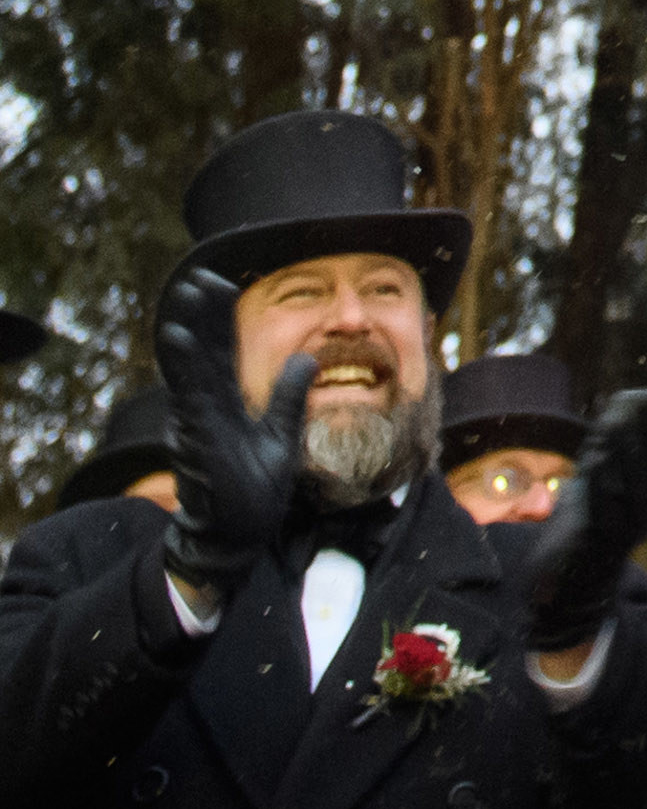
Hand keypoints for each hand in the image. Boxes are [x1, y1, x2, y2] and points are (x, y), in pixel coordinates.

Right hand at [153, 266, 310, 606]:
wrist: (238, 534)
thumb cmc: (253, 486)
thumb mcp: (282, 433)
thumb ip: (289, 396)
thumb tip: (306, 358)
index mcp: (226, 402)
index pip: (222, 350)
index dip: (219, 317)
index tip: (220, 281)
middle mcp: (207, 406)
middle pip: (202, 350)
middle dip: (200, 313)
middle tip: (197, 274)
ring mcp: (199, 420)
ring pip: (190, 367)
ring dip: (187, 329)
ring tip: (183, 294)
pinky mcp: (198, 437)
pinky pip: (189, 396)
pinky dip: (184, 366)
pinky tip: (177, 339)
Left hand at [525, 385, 646, 656]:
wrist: (564, 591)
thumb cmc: (584, 528)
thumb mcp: (599, 481)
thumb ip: (613, 445)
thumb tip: (631, 399)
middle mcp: (646, 513)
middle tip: (644, 395)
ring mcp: (624, 534)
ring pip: (638, 491)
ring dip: (628, 453)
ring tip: (618, 420)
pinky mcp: (596, 550)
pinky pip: (606, 517)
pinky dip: (603, 487)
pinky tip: (597, 461)